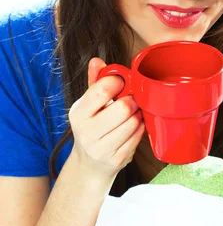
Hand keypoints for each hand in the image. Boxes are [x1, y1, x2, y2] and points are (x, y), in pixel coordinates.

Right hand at [68, 57, 145, 179]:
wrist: (89, 164)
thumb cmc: (92, 127)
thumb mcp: (89, 104)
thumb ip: (95, 82)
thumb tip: (97, 61)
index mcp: (78, 113)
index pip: (102, 89)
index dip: (118, 82)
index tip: (122, 83)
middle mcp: (86, 132)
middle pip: (123, 107)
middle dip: (132, 101)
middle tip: (132, 100)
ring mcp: (101, 148)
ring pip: (133, 123)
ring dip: (138, 116)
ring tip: (132, 115)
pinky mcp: (117, 159)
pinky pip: (138, 137)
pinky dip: (140, 130)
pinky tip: (133, 128)